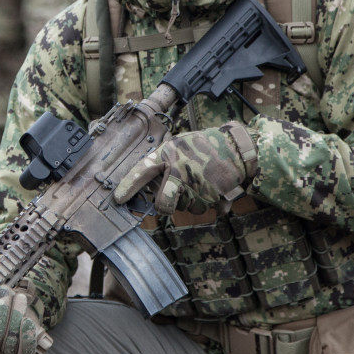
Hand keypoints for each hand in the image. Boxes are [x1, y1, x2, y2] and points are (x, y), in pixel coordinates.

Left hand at [112, 123, 258, 215]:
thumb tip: (149, 184)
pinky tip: (209, 187)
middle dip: (165, 206)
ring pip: (183, 208)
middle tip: (169, 201)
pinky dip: (204, 202)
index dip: (128, 186)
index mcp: (167, 154)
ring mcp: (194, 185)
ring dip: (188, 201)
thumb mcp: (179, 145)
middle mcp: (178, 170)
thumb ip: (164, 161)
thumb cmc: (204, 146)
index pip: (141, 171)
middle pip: (163, 203)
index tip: (118, 199)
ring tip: (198, 181)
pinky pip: (200, 209)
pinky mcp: (209, 196)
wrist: (236, 149)